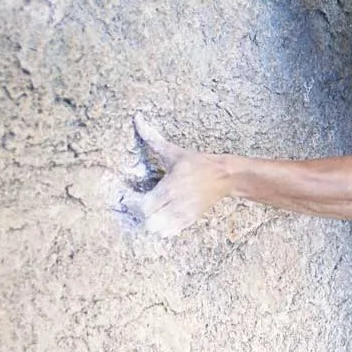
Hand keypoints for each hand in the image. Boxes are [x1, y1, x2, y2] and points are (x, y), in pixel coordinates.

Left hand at [120, 115, 227, 236]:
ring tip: (146, 210)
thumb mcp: (174, 151)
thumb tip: (137, 119)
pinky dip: (159, 228)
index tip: (127, 195)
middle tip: (135, 202)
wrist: (224, 177)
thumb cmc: (198, 163)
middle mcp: (177, 204)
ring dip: (147, 222)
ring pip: (157, 230)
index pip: (144, 206)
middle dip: (138, 214)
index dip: (132, 203)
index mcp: (171, 188)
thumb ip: (153, 138)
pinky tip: (158, 216)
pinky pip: (168, 233)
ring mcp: (184, 215)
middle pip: (149, 222)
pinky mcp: (189, 221)